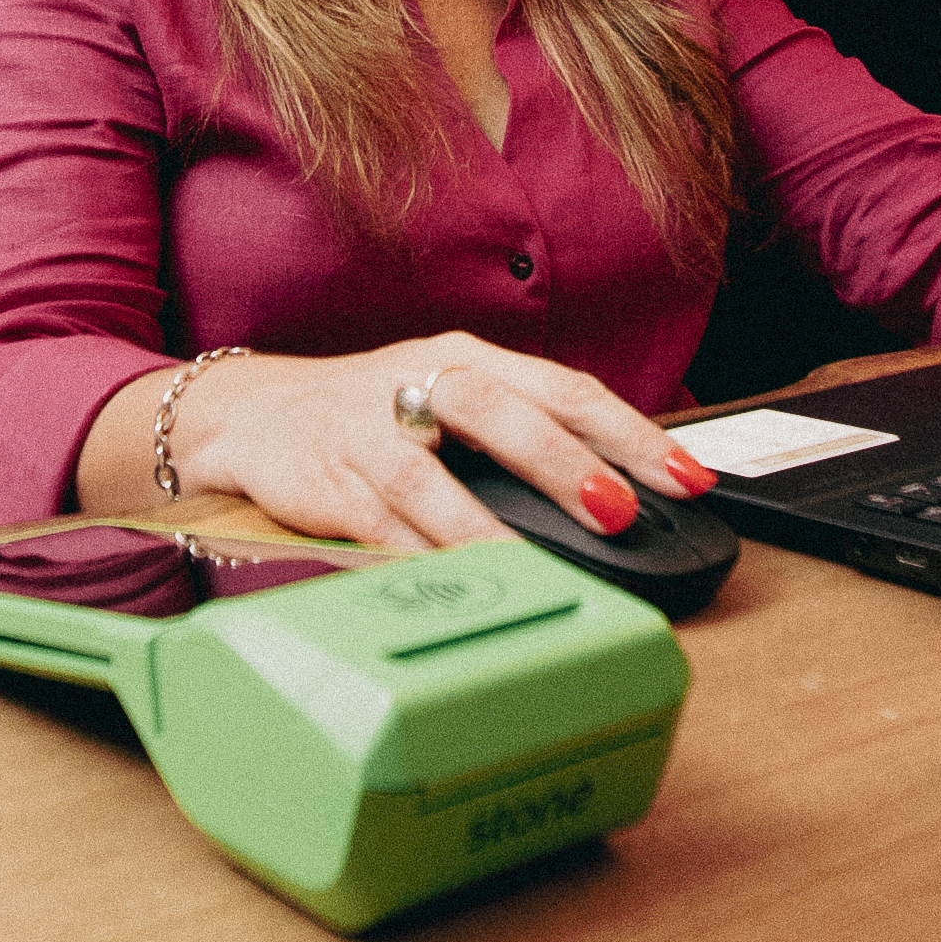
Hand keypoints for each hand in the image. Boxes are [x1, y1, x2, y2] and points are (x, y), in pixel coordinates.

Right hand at [155, 334, 717, 552]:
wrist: (252, 413)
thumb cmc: (374, 411)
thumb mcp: (452, 397)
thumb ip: (525, 431)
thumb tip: (622, 486)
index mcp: (468, 359)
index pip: (565, 389)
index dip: (630, 433)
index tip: (687, 478)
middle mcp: (420, 384)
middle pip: (501, 413)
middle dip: (565, 463)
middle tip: (618, 511)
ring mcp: (369, 433)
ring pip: (431, 478)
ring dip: (486, 524)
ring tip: (534, 561)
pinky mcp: (327, 482)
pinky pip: (378, 527)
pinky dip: (417, 557)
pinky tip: (458, 583)